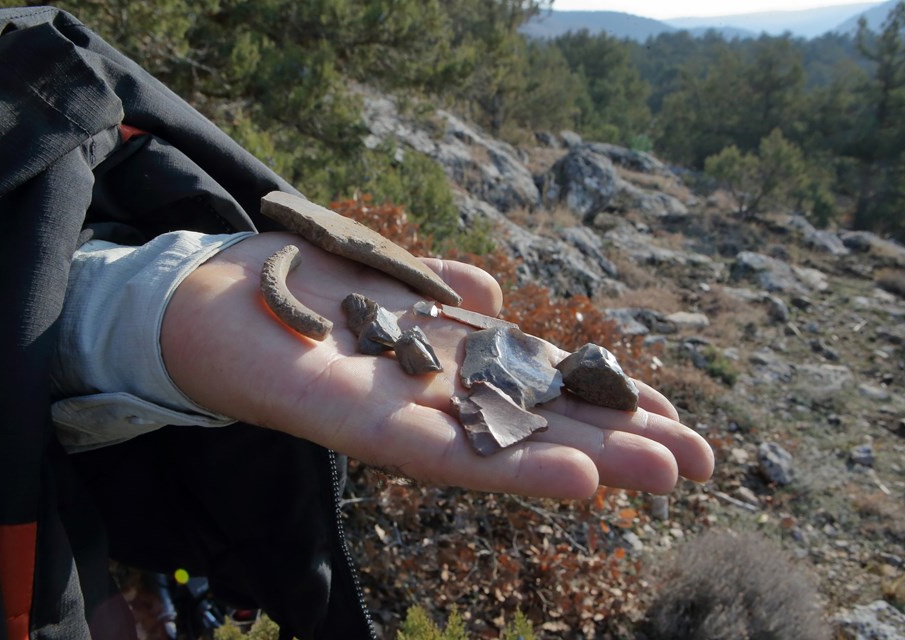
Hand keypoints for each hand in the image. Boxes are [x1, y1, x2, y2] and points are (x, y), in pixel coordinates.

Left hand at [160, 232, 713, 498]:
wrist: (202, 300)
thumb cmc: (295, 285)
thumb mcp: (386, 274)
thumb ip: (439, 290)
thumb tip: (491, 292)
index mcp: (445, 362)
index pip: (541, 385)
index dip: (605, 400)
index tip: (676, 416)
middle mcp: (432, 397)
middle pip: (537, 421)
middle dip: (617, 440)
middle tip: (702, 465)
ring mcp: (397, 414)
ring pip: (504, 446)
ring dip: (585, 459)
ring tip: (661, 474)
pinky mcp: (351, 423)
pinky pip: (439, 452)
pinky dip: (509, 466)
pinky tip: (577, 476)